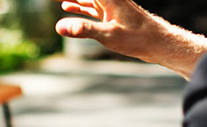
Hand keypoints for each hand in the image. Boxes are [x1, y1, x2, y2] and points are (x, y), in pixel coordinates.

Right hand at [53, 0, 206, 77]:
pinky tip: (67, 6)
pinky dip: (77, 5)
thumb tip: (59, 26)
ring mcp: (108, 4)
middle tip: (48, 0)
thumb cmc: (137, 38)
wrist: (158, 42)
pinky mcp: (109, 13)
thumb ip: (83, 30)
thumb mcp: (108, 35)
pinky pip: (89, 6)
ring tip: (56, 1)